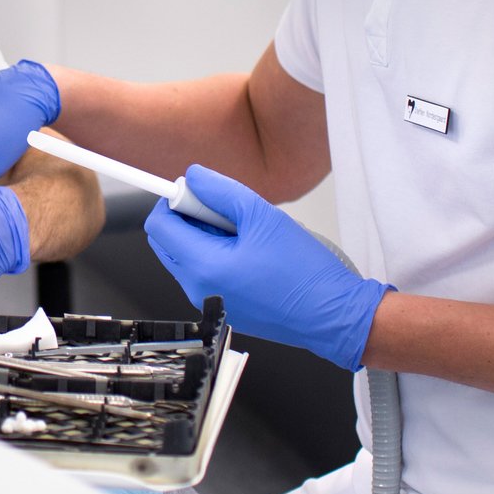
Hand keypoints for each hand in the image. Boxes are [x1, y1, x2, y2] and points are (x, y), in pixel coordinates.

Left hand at [144, 165, 389, 370]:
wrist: (334, 315)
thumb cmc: (305, 273)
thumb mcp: (263, 216)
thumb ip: (221, 191)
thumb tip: (194, 177)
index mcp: (203, 267)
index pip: (159, 225)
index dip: (173, 200)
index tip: (198, 191)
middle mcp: (199, 289)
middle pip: (168, 242)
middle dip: (189, 218)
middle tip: (225, 210)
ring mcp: (210, 302)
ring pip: (187, 257)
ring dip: (207, 236)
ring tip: (246, 233)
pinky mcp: (225, 308)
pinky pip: (206, 274)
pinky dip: (219, 256)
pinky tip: (252, 253)